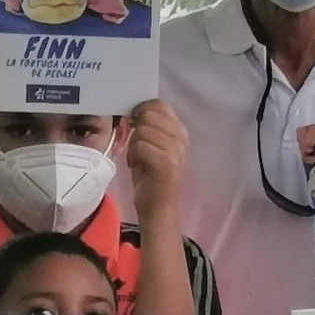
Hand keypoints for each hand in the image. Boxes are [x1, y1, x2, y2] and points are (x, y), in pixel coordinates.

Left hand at [125, 98, 187, 217]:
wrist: (158, 209)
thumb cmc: (152, 178)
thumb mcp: (154, 147)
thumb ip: (149, 127)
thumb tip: (133, 111)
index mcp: (181, 131)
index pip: (159, 105)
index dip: (141, 110)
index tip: (134, 124)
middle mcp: (182, 139)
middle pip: (148, 115)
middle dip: (135, 129)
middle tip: (136, 146)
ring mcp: (176, 151)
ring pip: (142, 131)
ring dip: (133, 145)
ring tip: (138, 159)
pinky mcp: (166, 163)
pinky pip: (140, 146)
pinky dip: (133, 156)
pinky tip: (136, 166)